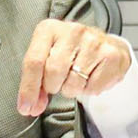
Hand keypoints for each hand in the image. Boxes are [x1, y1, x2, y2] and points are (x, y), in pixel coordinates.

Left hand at [16, 19, 132, 116]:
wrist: (106, 46)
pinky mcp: (111, 55)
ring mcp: (94, 42)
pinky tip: (91, 78)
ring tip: (76, 78)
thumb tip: (30, 107)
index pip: (34, 61)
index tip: (26, 108)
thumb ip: (37, 83)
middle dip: (53, 86)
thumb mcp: (48, 59)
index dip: (28, 89)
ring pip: (73, 83)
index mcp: (49, 29)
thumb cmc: (71, 54)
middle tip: (59, 83)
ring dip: (71, 89)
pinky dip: (89, 90)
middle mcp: (72, 31)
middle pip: (53, 73)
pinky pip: (92, 88)